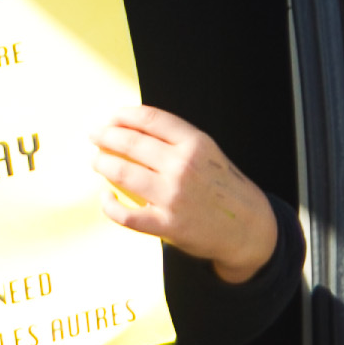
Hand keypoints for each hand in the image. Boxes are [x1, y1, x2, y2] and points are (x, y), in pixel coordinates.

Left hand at [94, 106, 279, 283]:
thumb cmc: (222, 188)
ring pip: (122, 173)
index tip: (110, 118)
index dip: (123, 116)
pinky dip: (109, 204)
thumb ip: (176, 141)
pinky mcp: (167, 225)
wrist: (248, 228)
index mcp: (196, 144)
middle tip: (95, 135)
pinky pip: (125, 214)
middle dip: (105, 136)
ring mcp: (174, 196)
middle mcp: (184, 167)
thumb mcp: (208, 154)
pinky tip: (105, 196)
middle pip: (131, 143)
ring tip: (97, 161)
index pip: (150, 120)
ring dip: (102, 163)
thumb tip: (131, 126)